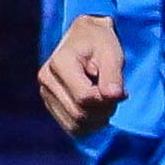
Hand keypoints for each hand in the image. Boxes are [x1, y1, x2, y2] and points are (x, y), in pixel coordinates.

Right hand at [37, 15, 123, 136]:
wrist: (84, 36)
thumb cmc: (100, 42)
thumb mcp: (111, 53)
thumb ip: (113, 75)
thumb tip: (114, 96)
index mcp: (59, 62)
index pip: (84, 97)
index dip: (107, 100)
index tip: (119, 90)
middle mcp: (46, 79)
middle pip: (79, 114)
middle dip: (103, 111)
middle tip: (115, 96)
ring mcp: (45, 93)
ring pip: (75, 126)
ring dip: (97, 120)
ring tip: (104, 101)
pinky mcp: (50, 103)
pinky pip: (71, 127)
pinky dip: (88, 124)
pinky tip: (96, 109)